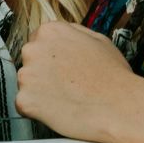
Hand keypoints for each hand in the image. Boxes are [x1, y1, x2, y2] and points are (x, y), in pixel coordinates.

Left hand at [13, 21, 143, 141]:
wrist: (118, 106)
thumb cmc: (113, 76)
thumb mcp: (99, 40)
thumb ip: (73, 34)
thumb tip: (64, 35)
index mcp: (50, 32)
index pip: (38, 42)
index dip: (52, 59)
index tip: (62, 69)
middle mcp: (33, 49)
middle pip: (30, 62)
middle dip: (44, 74)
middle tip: (66, 85)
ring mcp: (27, 75)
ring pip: (27, 84)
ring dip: (40, 92)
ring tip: (66, 98)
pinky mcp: (25, 100)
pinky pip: (25, 105)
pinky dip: (37, 110)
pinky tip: (59, 109)